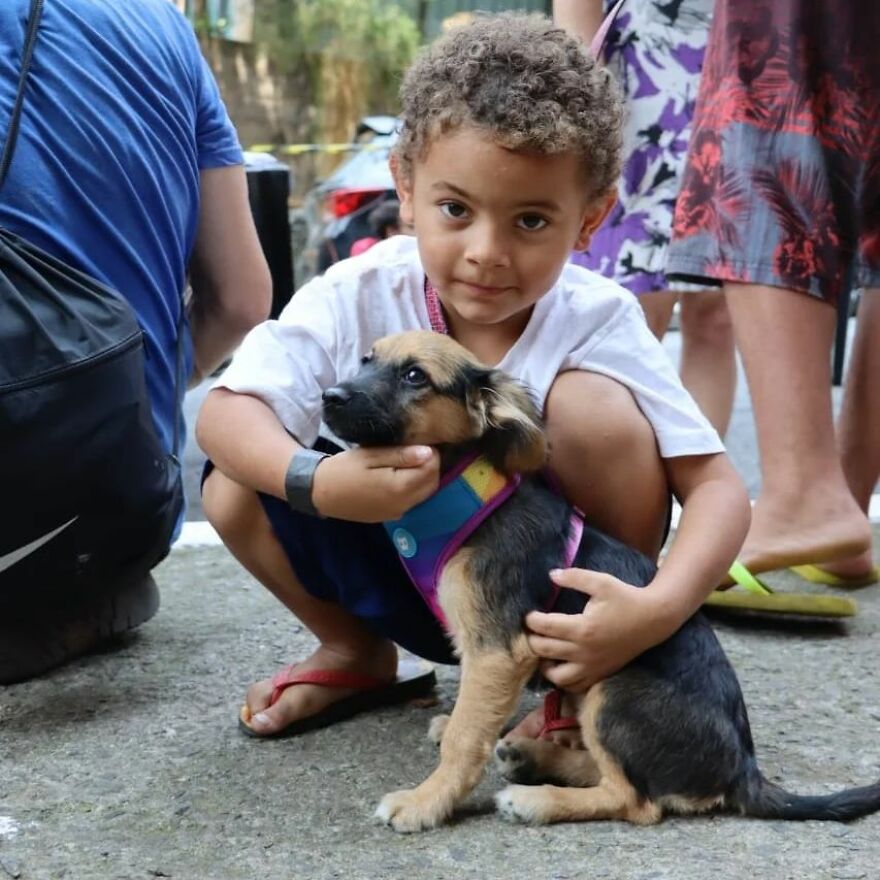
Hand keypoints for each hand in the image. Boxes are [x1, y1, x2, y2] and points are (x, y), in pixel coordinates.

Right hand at [311, 445, 439, 521]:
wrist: (320, 492)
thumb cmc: (344, 469)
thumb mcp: (371, 455)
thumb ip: (401, 455)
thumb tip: (429, 453)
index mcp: (399, 488)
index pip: (431, 469)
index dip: (431, 453)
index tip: (419, 441)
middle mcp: (403, 505)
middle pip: (432, 483)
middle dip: (430, 466)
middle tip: (416, 450)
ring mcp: (397, 513)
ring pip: (424, 494)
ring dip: (423, 477)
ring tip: (409, 461)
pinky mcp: (390, 517)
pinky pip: (412, 501)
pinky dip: (414, 488)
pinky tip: (400, 476)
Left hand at [524, 568, 672, 691]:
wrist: (654, 620)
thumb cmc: (626, 598)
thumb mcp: (601, 582)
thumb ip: (575, 577)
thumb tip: (551, 575)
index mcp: (583, 628)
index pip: (545, 627)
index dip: (531, 620)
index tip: (529, 614)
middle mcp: (584, 651)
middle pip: (544, 650)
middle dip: (532, 639)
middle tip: (532, 630)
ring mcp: (592, 666)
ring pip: (557, 676)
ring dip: (544, 664)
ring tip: (544, 650)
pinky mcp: (600, 674)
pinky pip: (575, 686)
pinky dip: (563, 680)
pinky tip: (560, 664)